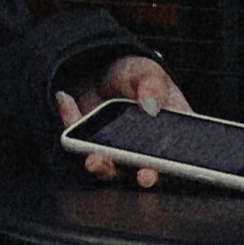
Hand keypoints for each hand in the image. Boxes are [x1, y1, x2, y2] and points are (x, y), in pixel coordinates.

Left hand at [57, 58, 193, 188]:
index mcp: (172, 138)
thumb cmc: (138, 76)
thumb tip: (150, 103)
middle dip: (134, 176)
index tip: (150, 173)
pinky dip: (71, 123)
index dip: (165, 173)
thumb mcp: (148, 72)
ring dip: (103, 166)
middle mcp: (148, 153)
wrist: (106, 68)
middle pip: (145, 173)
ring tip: (93, 158)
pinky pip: (79, 142)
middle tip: (127, 172)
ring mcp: (119, 152)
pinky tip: (66, 100)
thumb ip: (153, 85)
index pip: (176, 164)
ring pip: (112, 169)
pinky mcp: (93, 144)